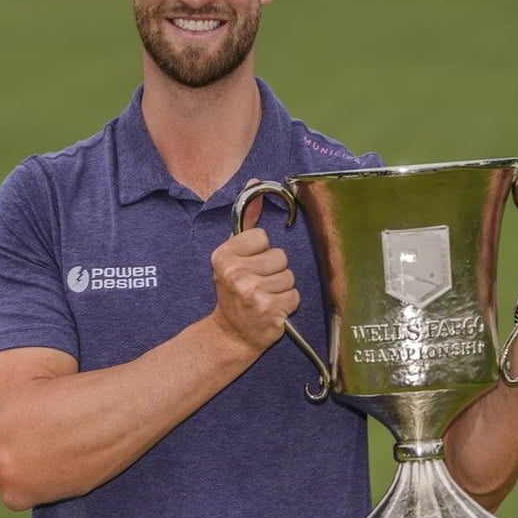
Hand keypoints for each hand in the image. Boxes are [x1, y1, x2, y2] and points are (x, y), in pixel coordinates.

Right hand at [210, 220, 298, 355]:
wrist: (231, 334)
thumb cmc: (234, 291)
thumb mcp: (233, 256)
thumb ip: (246, 221)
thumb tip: (254, 184)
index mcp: (223, 256)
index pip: (262, 236)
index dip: (260, 251)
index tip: (250, 265)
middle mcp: (235, 273)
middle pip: (279, 256)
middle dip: (274, 270)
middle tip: (258, 284)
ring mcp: (252, 292)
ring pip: (289, 276)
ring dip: (281, 287)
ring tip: (265, 296)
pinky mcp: (269, 309)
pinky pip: (294, 295)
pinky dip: (287, 303)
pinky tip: (272, 308)